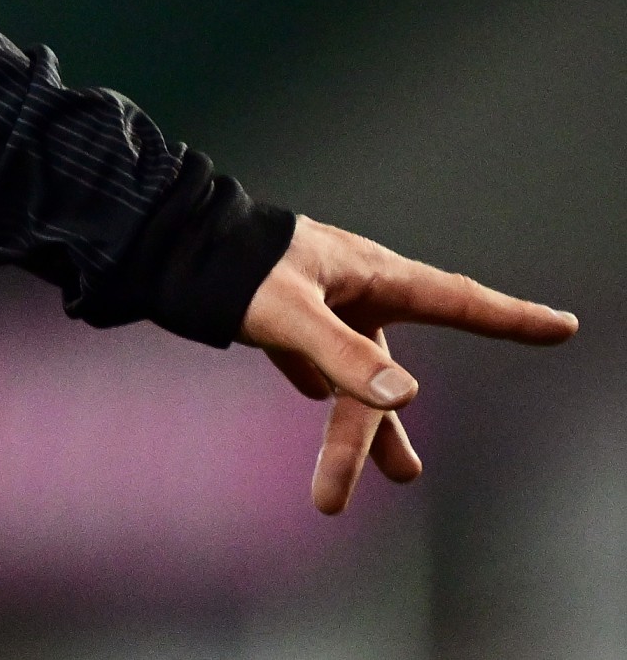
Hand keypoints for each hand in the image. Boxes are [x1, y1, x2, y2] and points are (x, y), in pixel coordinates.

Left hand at [240, 214, 576, 514]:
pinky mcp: (276, 308)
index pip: (457, 300)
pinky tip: (311, 392)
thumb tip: (400, 395)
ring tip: (346, 483)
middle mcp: (353, 287)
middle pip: (382, 373)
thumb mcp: (285, 310)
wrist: (158, 237)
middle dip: (380, 433)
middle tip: (400, 482)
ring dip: (350, 425)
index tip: (563, 326)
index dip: (509, 317)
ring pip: (347, 374)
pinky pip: (308, 352)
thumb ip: (340, 353)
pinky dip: (315, 377)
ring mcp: (316, 299)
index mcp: (370, 275)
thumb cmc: (226, 264)